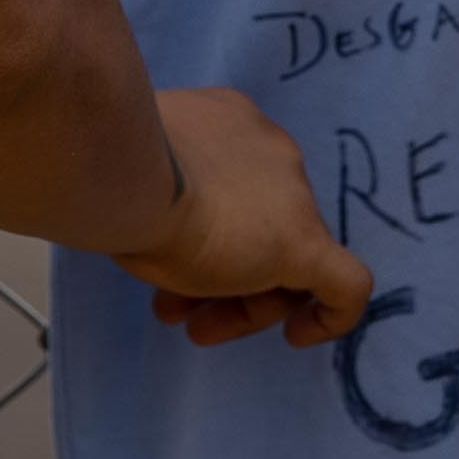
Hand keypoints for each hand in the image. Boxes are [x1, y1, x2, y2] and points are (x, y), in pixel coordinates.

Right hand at [94, 87, 372, 351]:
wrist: (125, 171)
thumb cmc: (113, 171)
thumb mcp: (135, 175)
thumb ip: (156, 184)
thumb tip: (146, 206)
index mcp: (229, 122)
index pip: (235, 187)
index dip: (208, 231)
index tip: (172, 257)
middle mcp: (271, 151)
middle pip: (263, 226)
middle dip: (217, 273)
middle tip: (173, 309)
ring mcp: (293, 197)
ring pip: (286, 258)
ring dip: (241, 300)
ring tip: (193, 328)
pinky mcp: (306, 244)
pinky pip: (345, 285)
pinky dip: (331, 315)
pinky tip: (299, 335)